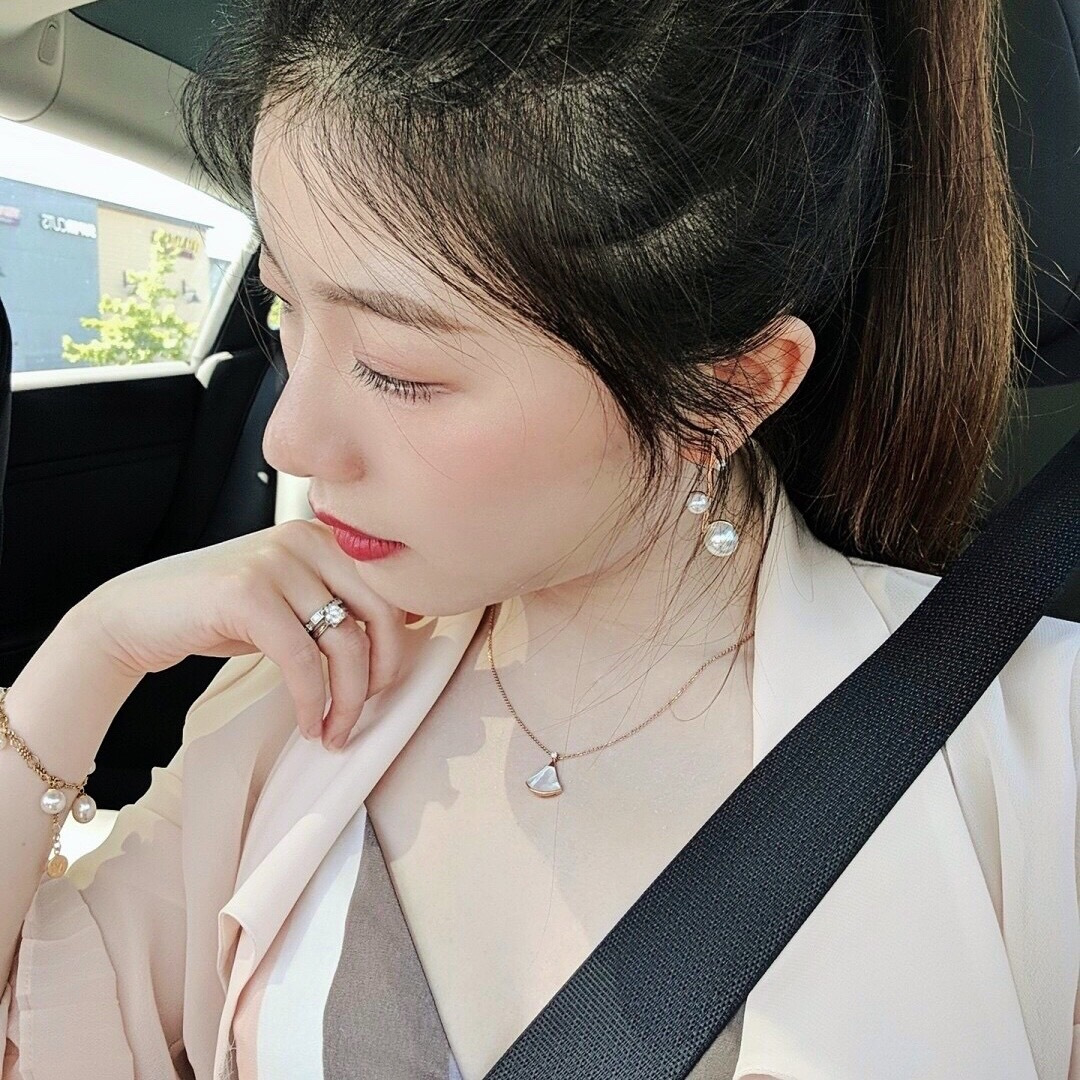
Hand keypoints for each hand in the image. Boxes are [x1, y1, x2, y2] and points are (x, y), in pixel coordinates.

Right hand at [77, 520, 412, 748]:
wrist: (141, 613)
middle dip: (382, 674)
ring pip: (345, 642)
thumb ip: (337, 601)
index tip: (386, 682)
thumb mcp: (290, 598)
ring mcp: (276, 562)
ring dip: (348, 699)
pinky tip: (309, 724)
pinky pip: (302, 659)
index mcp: (323, 536)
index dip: (400, 642)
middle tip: (365, 712)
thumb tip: (403, 631)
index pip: (391, 589)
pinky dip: (312, 701)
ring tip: (335, 730)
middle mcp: (305, 539)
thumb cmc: (221, 612)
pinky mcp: (248, 593)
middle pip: (381, 613)